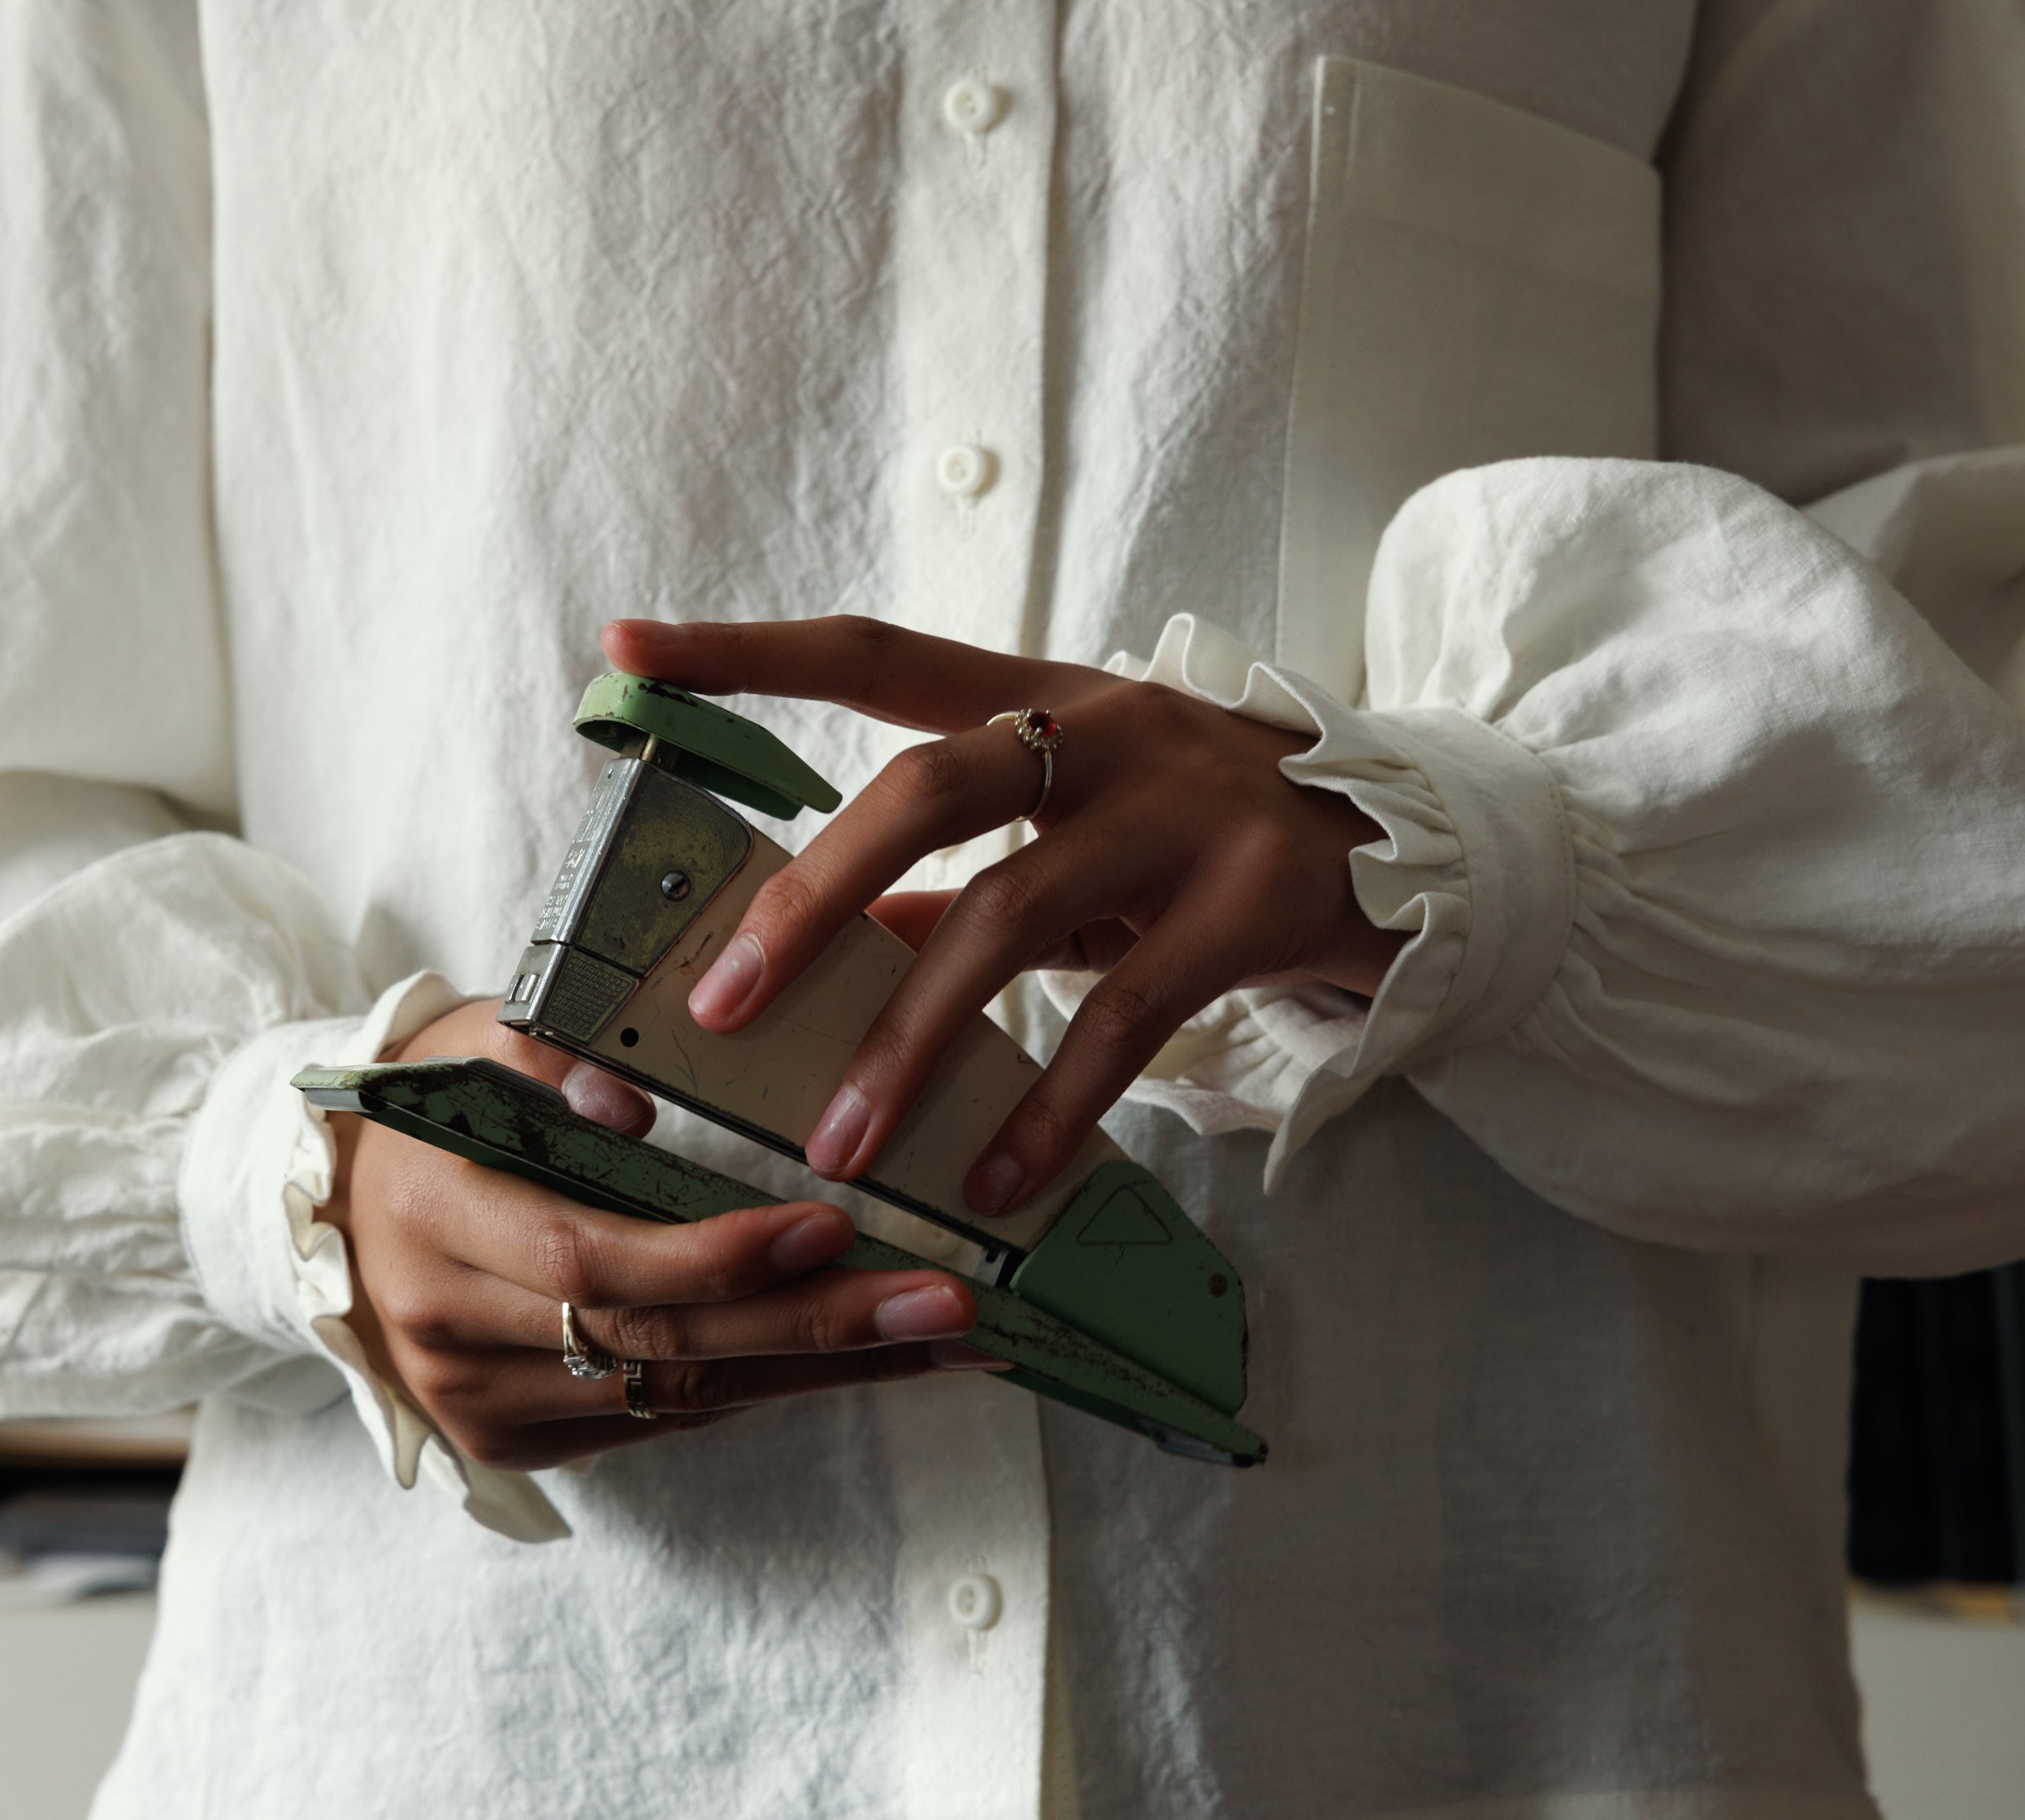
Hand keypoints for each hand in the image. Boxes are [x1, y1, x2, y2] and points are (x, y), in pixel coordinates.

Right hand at [324, 999, 1001, 1470]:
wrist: (339, 1201)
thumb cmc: (438, 1098)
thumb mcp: (475, 1040)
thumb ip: (546, 1051)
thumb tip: (627, 1089)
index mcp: (438, 1217)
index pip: (591, 1258)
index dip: (714, 1253)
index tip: (830, 1227)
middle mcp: (453, 1330)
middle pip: (656, 1342)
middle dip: (815, 1326)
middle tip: (947, 1306)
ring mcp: (482, 1400)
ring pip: (675, 1394)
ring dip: (824, 1367)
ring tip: (946, 1339)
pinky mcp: (516, 1438)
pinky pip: (663, 1415)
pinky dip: (770, 1382)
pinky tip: (867, 1356)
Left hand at [600, 615, 1402, 1219]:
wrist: (1395, 842)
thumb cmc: (1191, 835)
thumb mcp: (1070, 834)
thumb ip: (957, 877)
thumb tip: (828, 944)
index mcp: (1042, 699)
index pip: (877, 652)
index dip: (751, 649)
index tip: (628, 644)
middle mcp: (1105, 734)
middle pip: (932, 787)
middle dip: (816, 896)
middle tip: (723, 1003)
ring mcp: (1182, 814)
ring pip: (1016, 916)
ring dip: (911, 1040)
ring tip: (840, 1143)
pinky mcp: (1249, 904)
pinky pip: (1126, 1017)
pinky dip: (1049, 1101)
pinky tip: (994, 1173)